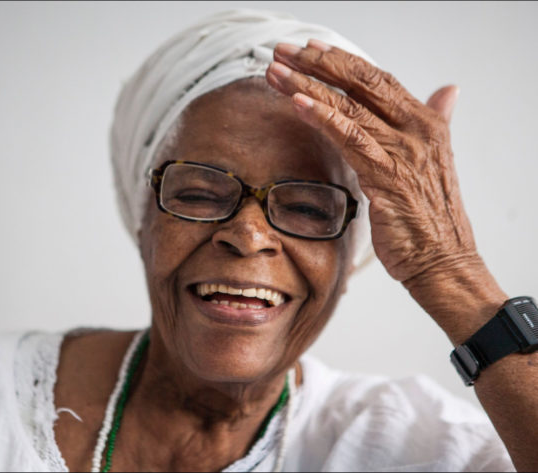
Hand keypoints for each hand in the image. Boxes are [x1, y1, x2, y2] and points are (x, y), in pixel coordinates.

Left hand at [266, 40, 476, 284]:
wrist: (442, 260)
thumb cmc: (429, 217)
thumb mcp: (433, 162)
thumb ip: (434, 121)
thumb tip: (446, 90)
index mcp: (425, 122)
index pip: (376, 79)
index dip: (340, 61)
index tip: (307, 49)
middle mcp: (416, 128)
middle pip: (359, 83)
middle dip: (316, 64)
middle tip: (281, 51)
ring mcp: (403, 150)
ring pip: (348, 107)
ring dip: (307, 86)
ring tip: (275, 72)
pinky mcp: (388, 175)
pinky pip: (350, 139)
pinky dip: (323, 118)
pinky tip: (297, 104)